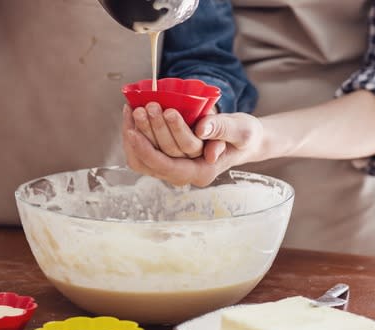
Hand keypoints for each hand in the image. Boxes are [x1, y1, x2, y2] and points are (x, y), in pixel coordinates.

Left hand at [122, 105, 263, 186]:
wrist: (242, 139)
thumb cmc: (244, 134)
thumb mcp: (241, 129)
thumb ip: (222, 128)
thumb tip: (201, 130)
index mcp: (203, 172)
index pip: (169, 166)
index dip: (149, 149)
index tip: (137, 129)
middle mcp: (186, 176)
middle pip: (156, 160)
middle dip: (144, 133)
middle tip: (140, 108)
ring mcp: (175, 169)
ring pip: (144, 160)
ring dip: (135, 134)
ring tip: (131, 109)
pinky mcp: (168, 159)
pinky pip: (143, 154)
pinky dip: (135, 134)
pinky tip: (130, 114)